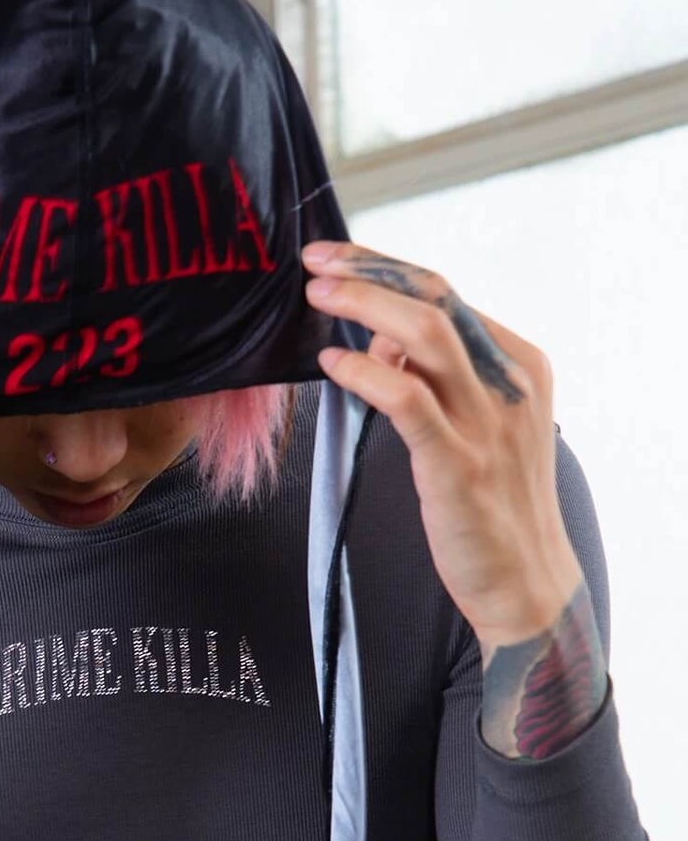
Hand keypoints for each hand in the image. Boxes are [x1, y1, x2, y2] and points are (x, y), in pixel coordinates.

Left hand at [301, 241, 606, 757]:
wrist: (525, 581)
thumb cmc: (489, 502)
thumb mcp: (475, 423)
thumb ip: (436, 377)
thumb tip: (378, 337)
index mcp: (518, 364)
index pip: (446, 295)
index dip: (386, 269)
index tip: (336, 259)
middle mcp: (509, 384)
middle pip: (436, 299)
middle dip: (370, 271)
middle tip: (315, 262)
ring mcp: (487, 423)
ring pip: (426, 336)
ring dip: (365, 307)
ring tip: (317, 296)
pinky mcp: (457, 464)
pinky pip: (408, 401)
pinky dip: (367, 373)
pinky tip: (334, 365)